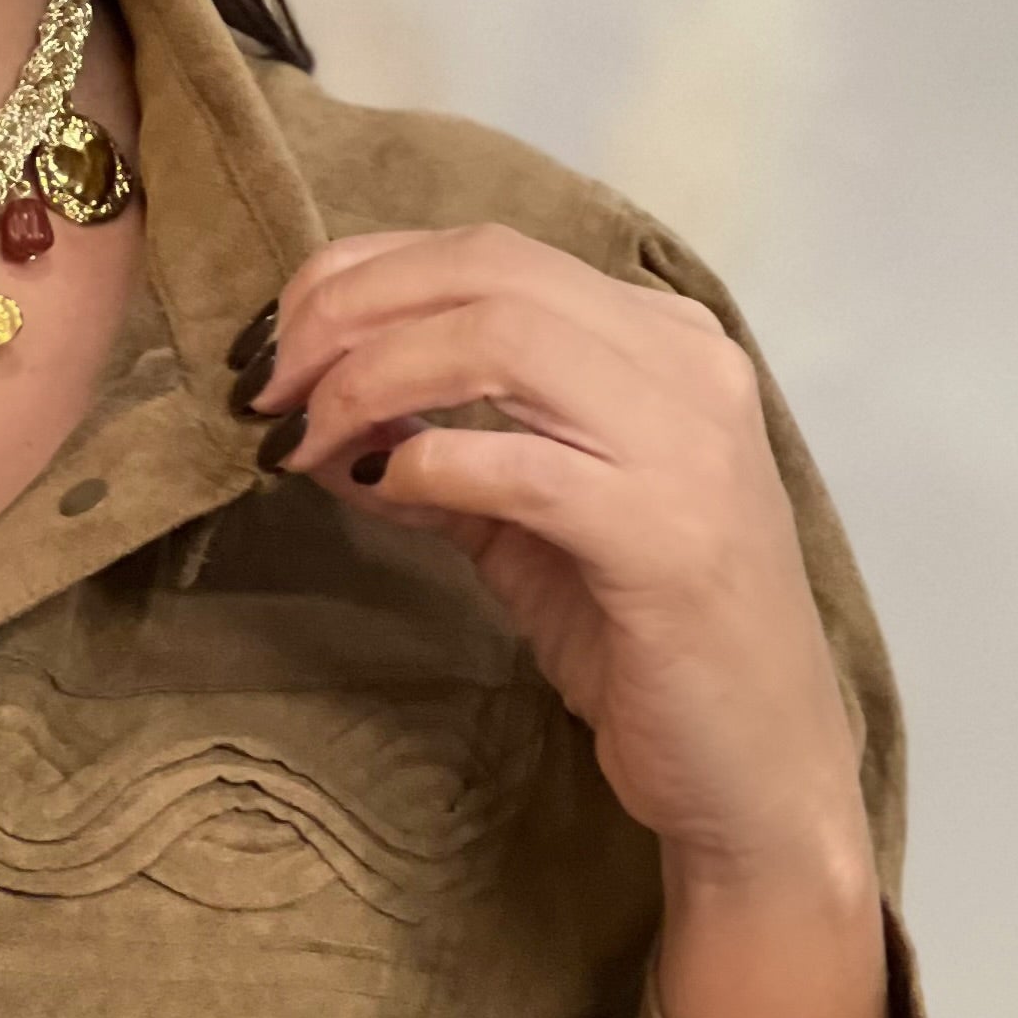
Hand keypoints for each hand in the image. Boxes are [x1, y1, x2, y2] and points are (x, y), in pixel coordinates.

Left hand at [247, 225, 903, 1017]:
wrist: (754, 766)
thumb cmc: (643, 640)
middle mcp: (686, 363)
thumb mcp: (529, 523)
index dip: (358, 278)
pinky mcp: (665, 535)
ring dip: (368, 379)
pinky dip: (426, 464)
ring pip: (498, 339)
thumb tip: (322, 418)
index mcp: (660, 339)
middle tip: (264, 393)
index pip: (487, 252)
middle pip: (484, 272)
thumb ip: (446, 453)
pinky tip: (375, 490)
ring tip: (300, 442)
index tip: (273, 345)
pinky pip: (519, 464)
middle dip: (344, 317)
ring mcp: (686, 443)